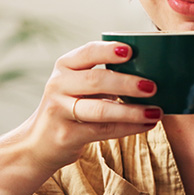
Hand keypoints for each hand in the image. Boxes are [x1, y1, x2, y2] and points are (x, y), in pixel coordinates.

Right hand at [19, 41, 162, 171]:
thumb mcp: (77, 86)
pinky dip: (128, 128)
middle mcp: (58, 84)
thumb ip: (103, 77)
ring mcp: (60, 111)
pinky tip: (146, 125)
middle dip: (127, 83)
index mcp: (65, 66)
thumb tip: (151, 73)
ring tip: (156, 111)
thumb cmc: (70, 108)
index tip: (131, 51)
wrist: (38, 144)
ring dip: (132, 111)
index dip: (109, 51)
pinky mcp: (66, 135)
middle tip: (152, 87)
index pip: (88, 52)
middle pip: (96, 80)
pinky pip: (103, 131)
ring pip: (100, 109)